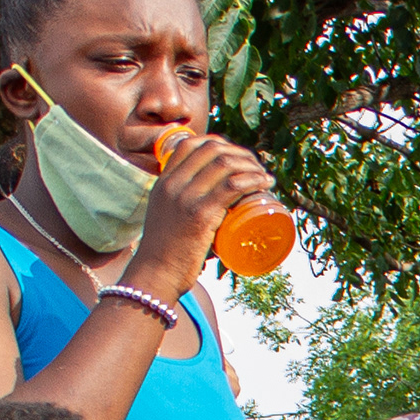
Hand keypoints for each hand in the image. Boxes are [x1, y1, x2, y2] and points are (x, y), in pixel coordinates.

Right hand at [128, 133, 275, 301]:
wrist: (155, 275)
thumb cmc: (166, 253)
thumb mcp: (166, 216)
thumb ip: (178, 205)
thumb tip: (207, 205)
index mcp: (164, 182)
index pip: (190, 144)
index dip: (219, 144)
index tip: (236, 157)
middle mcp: (173, 184)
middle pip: (212, 150)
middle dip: (241, 154)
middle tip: (256, 169)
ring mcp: (186, 197)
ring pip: (225, 164)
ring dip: (251, 166)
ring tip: (264, 178)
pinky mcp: (201, 214)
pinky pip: (232, 186)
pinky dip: (253, 180)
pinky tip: (264, 183)